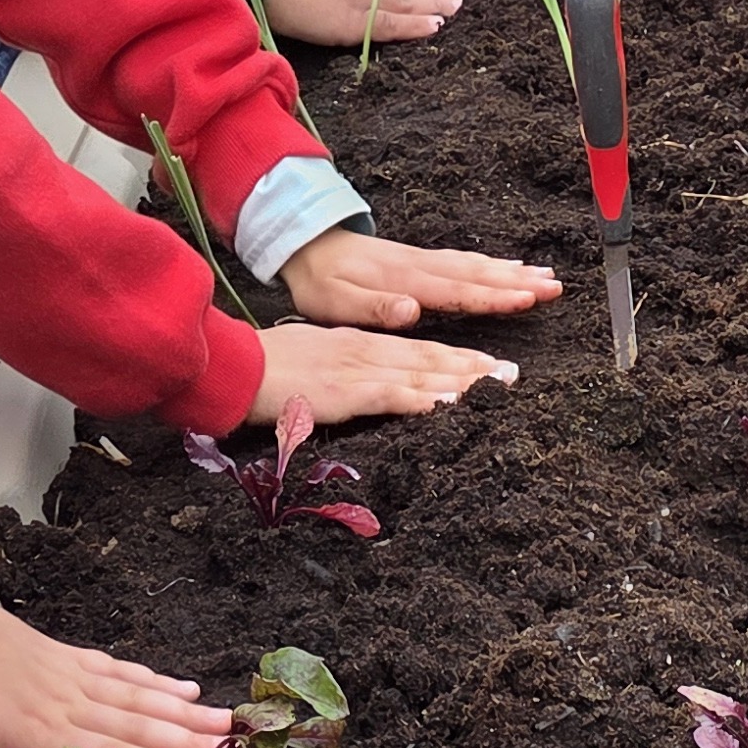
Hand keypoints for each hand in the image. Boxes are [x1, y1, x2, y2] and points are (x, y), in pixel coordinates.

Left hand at [0, 542, 226, 747]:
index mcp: (34, 730)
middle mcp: (61, 702)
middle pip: (138, 728)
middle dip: (191, 745)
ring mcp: (65, 675)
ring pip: (137, 699)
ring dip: (185, 714)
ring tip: (228, 724)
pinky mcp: (60, 655)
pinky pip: (117, 671)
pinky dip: (152, 680)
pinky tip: (180, 687)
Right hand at [247, 319, 518, 423]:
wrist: (233, 366)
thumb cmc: (269, 372)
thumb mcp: (318, 368)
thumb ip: (350, 376)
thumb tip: (374, 389)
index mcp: (361, 346)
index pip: (419, 352)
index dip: (458, 358)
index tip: (492, 367)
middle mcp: (367, 351)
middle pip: (430, 358)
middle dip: (474, 366)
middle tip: (513, 374)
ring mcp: (357, 368)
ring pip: (419, 371)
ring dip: (461, 377)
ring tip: (497, 383)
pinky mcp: (344, 389)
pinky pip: (390, 393)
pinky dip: (420, 396)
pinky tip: (447, 401)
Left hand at [277, 232, 562, 332]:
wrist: (304, 243)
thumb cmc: (319, 282)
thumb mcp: (336, 302)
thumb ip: (375, 307)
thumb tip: (413, 311)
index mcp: (404, 281)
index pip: (457, 290)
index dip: (492, 296)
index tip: (526, 298)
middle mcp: (419, 267)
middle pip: (476, 273)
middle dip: (518, 281)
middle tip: (555, 287)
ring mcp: (422, 261)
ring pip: (475, 265)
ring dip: (512, 271)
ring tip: (547, 276)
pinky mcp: (420, 260)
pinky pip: (464, 260)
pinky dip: (491, 262)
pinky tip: (511, 266)